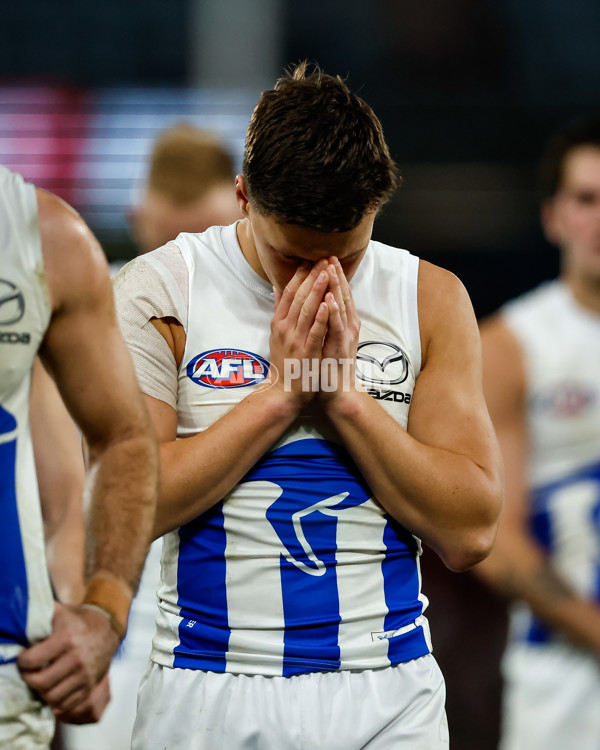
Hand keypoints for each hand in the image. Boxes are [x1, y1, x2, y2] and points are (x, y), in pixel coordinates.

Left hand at [17, 601, 119, 714]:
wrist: (107, 628)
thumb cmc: (78, 620)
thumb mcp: (61, 612)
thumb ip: (40, 615)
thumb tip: (20, 622)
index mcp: (67, 638)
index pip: (33, 660)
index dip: (22, 661)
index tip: (22, 658)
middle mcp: (77, 658)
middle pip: (41, 682)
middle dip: (28, 679)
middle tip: (27, 672)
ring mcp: (85, 674)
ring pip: (53, 697)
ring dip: (41, 692)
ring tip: (39, 680)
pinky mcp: (90, 686)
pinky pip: (67, 704)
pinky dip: (55, 701)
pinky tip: (52, 688)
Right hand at [268, 260, 329, 407]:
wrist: (282, 392)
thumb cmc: (283, 362)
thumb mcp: (276, 334)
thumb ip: (278, 310)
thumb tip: (276, 288)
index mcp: (279, 322)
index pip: (288, 293)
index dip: (299, 276)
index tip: (309, 260)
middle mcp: (285, 329)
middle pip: (298, 298)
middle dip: (311, 277)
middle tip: (322, 260)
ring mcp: (295, 340)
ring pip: (307, 311)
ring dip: (317, 291)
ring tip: (325, 273)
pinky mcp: (306, 352)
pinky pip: (315, 332)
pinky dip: (321, 317)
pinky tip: (327, 304)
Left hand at [319, 256, 361, 404]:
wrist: (337, 392)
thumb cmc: (328, 366)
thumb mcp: (325, 338)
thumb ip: (322, 321)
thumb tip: (316, 304)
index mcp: (343, 323)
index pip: (339, 294)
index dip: (334, 276)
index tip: (326, 258)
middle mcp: (347, 327)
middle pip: (342, 296)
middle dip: (335, 275)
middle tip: (329, 255)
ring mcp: (345, 337)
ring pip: (341, 308)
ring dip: (336, 288)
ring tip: (331, 269)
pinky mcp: (340, 349)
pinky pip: (336, 329)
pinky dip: (334, 314)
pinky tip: (330, 300)